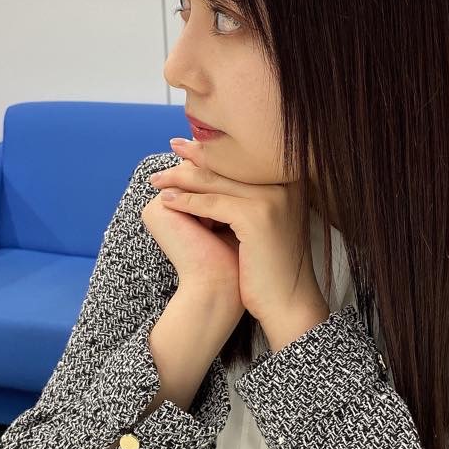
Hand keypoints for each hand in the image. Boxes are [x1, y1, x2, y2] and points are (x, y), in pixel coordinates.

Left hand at [147, 138, 328, 333]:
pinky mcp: (258, 216)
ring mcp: (273, 198)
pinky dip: (186, 201)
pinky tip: (166, 200)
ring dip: (182, 179)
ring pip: (217, 182)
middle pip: (229, 165)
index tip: (187, 145)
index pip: (241, 160)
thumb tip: (213, 172)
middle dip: (195, 156)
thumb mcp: (261, 222)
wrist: (288, 302)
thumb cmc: (270, 266)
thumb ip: (247, 196)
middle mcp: (285, 184)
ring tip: (158, 179)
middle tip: (172, 146)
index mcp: (290, 182)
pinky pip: (212, 204)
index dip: (213, 151)